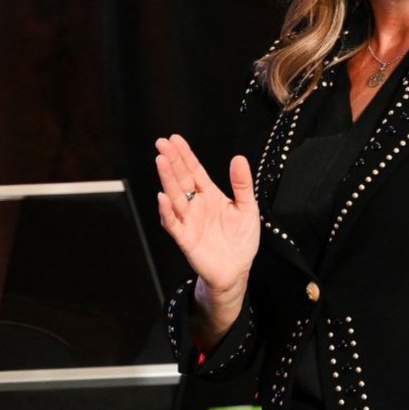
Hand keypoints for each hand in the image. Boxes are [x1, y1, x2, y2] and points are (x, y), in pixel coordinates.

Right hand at [155, 134, 259, 340]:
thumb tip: (238, 158)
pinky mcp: (185, 239)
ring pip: (175, 197)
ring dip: (167, 180)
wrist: (237, 270)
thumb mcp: (247, 208)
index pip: (194, 171)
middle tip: (162, 143)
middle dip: (172, 161)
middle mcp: (196, 205)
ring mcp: (189, 221)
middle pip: (181, 179)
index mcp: (210, 195)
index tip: (174, 139)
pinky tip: (163, 197)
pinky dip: (167, 211)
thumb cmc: (241, 239)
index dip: (185, 155)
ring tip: (161, 161)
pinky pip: (173, 223)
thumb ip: (242, 184)